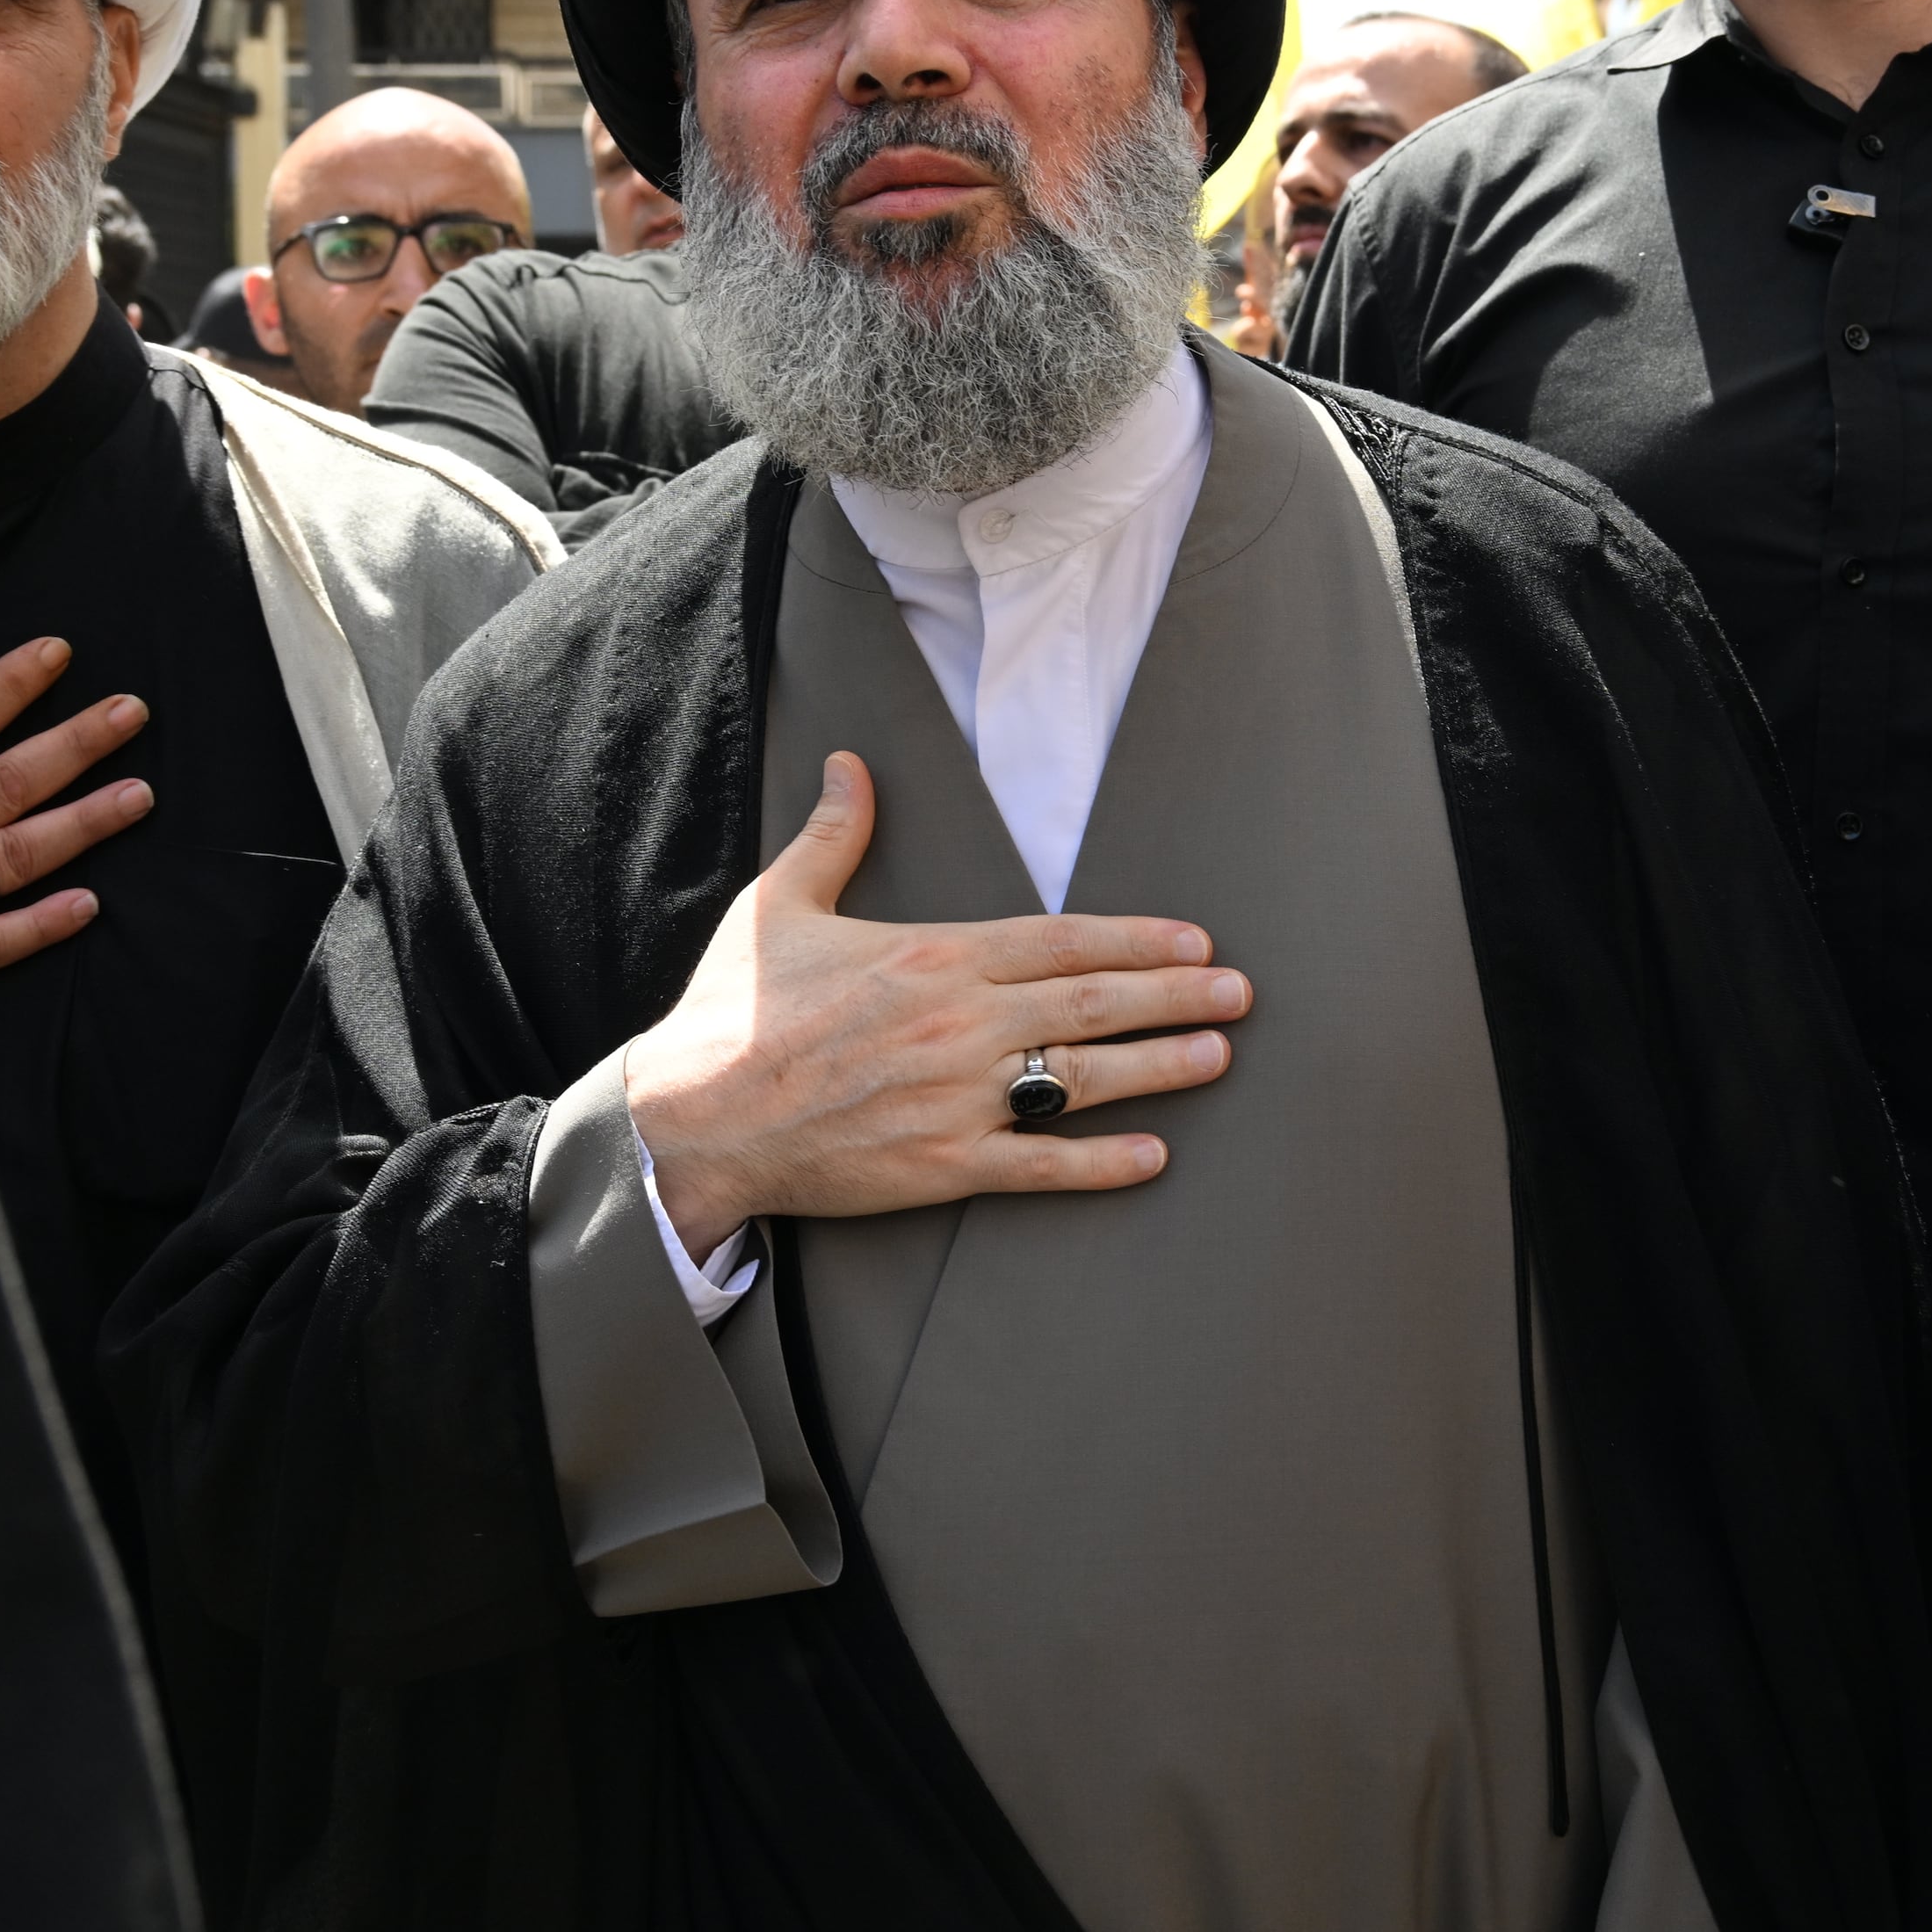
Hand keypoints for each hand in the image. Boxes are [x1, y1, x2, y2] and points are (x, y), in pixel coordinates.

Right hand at [628, 752, 1245, 1259]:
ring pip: (1082, 1079)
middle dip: (1175, 996)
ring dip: (1160, 1067)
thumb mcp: (779, 906)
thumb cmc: (733, 1013)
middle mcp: (958, 1024)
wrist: (692, 1118)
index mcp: (931, 957)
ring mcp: (955, 1098)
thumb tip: (850, 766)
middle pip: (1091, 1003)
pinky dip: (1101, 1165)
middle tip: (1239, 993)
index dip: (1136, 940)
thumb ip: (834, 836)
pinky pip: (1039, 1164)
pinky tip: (1154, 1157)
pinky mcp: (940, 1165)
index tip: (1194, 939)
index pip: (1060, 940)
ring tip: (1218, 1056)